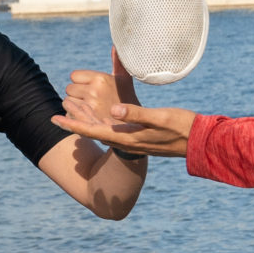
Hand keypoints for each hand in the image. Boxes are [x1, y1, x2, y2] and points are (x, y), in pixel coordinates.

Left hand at [50, 97, 196, 160]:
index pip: (92, 131)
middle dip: (74, 123)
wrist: (199, 143)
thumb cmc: (180, 128)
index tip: (54, 119)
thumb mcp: (158, 118)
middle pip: (93, 132)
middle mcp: (126, 142)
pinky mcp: (139, 139)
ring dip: (86, 123)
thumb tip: (113, 110)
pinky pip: (113, 132)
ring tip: (71, 113)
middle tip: (55, 114)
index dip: (72, 124)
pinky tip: (99, 119)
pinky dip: (100, 124)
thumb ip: (136, 114)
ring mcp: (133, 142)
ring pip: (101, 132)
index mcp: (127, 138)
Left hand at [61, 48, 142, 131]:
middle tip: (91, 99)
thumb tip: (115, 46)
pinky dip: (74, 117)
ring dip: (73, 105)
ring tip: (88, 108)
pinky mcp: (86, 122)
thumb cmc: (128, 99)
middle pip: (69, 89)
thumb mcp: (124, 80)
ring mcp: (89, 108)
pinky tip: (87, 117)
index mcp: (101, 79)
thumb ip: (117, 63)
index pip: (74, 76)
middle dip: (77, 94)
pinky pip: (69, 115)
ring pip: (67, 102)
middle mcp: (94, 92)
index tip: (91, 88)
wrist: (137, 125)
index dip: (81, 82)